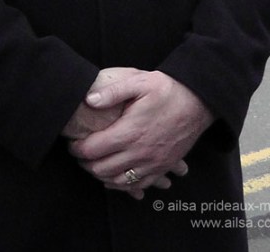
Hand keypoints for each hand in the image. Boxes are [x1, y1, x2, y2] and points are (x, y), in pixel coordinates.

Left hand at [69, 70, 213, 198]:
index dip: (77, 149)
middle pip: (102, 169)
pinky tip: (114, 177)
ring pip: (117, 181)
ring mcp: (152, 163)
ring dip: (101, 175)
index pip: (94, 150)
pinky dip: (121, 185)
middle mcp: (140, 152)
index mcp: (130, 132)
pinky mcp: (162, 168)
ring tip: (93, 163)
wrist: (197, 103)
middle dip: (85, 163)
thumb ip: (112, 91)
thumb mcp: (139, 82)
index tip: (72, 143)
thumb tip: (89, 100)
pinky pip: (137, 186)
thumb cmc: (167, 90)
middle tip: (79, 153)